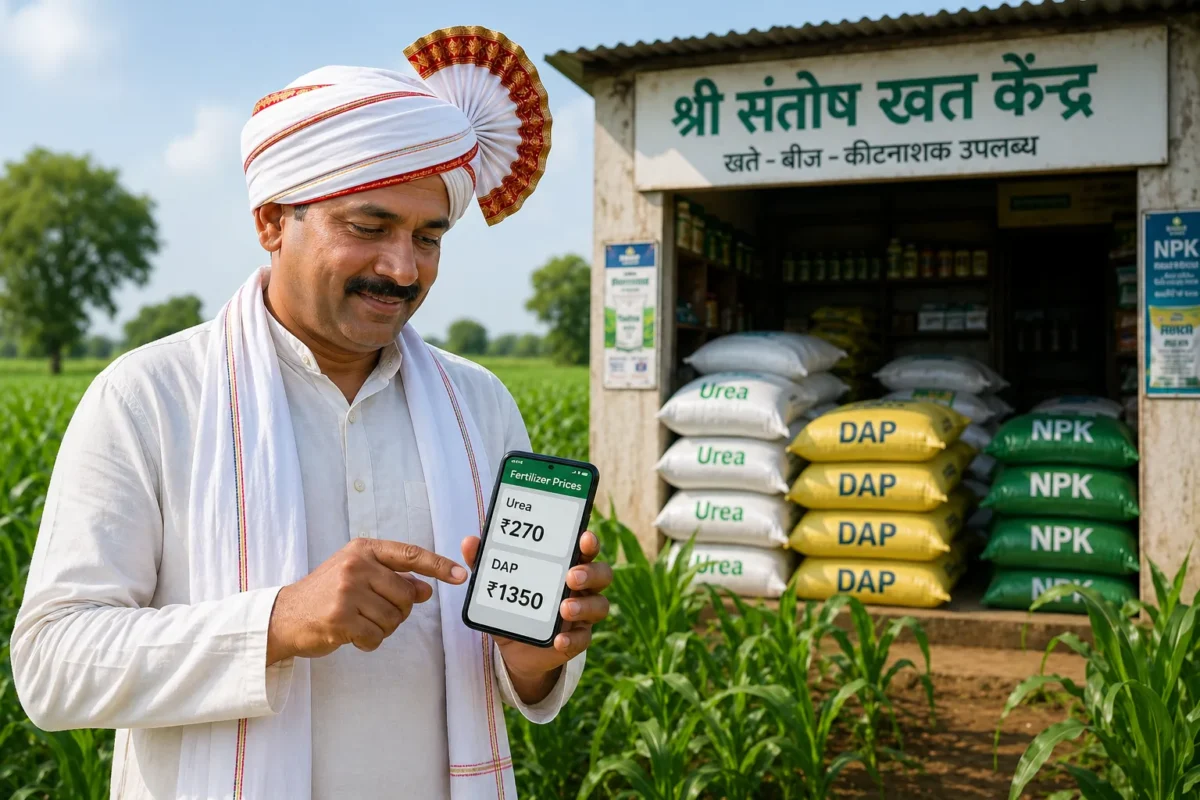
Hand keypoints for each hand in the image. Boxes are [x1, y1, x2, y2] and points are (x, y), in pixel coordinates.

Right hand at [266, 538, 467, 664]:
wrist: (285, 615)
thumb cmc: (326, 594)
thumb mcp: (359, 576)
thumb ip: (393, 579)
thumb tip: (426, 590)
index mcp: (364, 549)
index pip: (410, 554)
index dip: (439, 566)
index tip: (462, 576)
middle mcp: (356, 565)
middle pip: (406, 595)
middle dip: (397, 611)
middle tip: (372, 612)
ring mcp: (347, 591)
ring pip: (394, 619)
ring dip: (382, 628)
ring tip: (359, 622)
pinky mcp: (340, 617)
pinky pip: (376, 637)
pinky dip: (369, 642)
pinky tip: (352, 635)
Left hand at [460, 531, 611, 703]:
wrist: (516, 648)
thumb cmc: (514, 604)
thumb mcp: (498, 586)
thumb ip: (485, 563)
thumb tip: (470, 542)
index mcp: (566, 565)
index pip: (585, 549)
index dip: (589, 542)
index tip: (584, 538)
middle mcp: (581, 587)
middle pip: (601, 574)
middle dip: (591, 573)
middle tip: (571, 576)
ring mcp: (583, 614)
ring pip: (599, 605)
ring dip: (584, 605)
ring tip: (565, 609)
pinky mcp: (577, 639)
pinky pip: (584, 639)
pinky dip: (572, 639)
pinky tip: (559, 639)